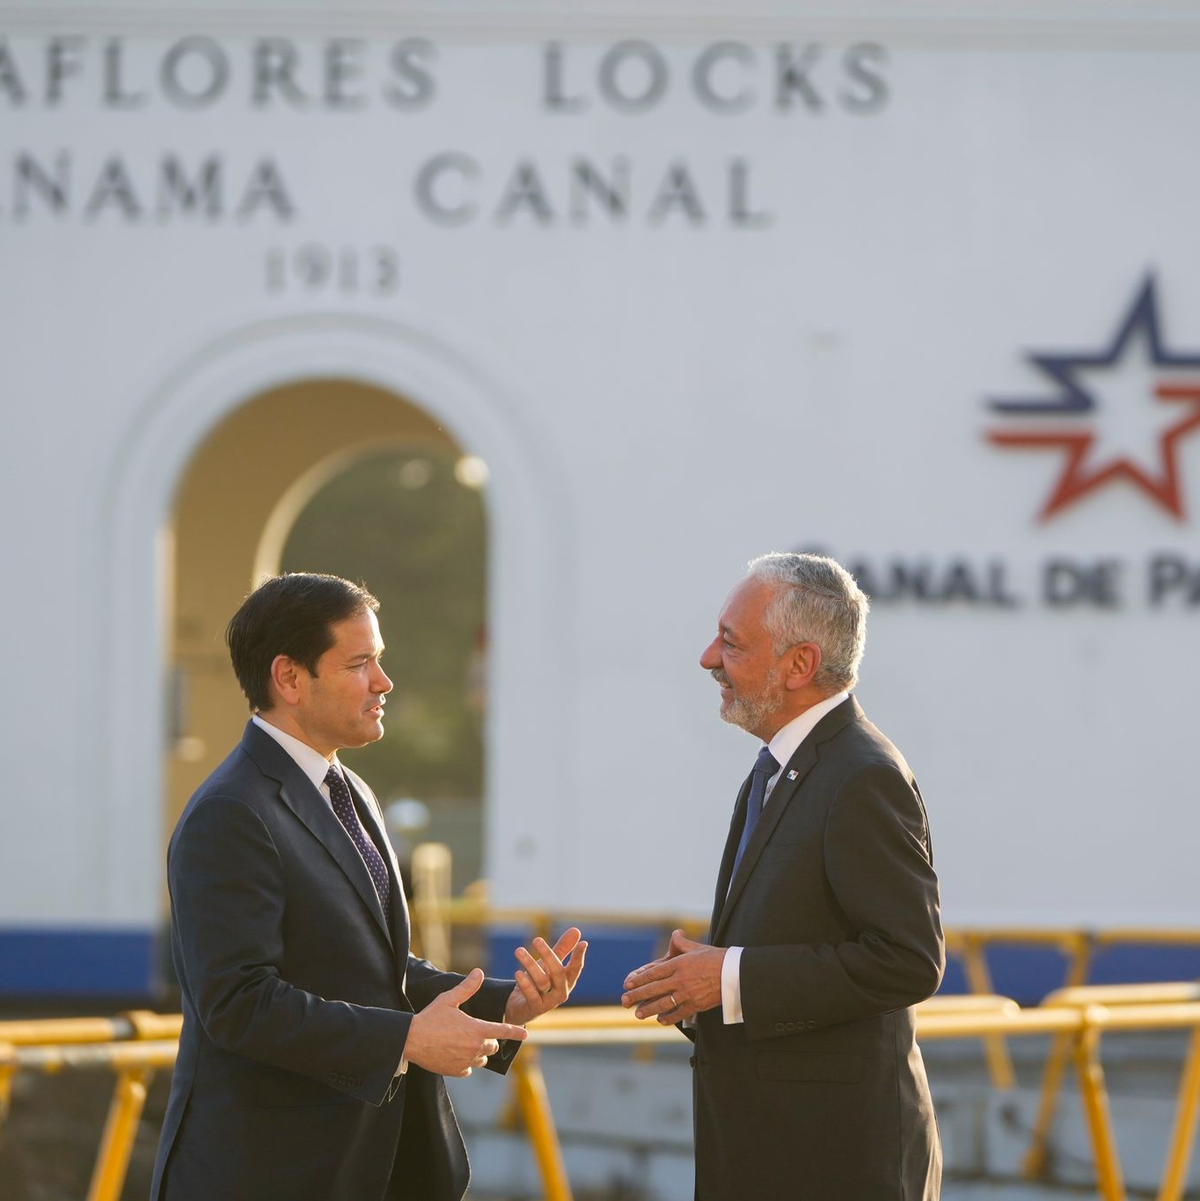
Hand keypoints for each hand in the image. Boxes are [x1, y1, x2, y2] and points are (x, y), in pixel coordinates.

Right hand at [404, 968, 528, 1076]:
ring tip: (465, 1043)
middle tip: (476, 1031)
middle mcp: (475, 1048)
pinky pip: (469, 1069)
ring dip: (478, 1053)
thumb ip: (467, 987)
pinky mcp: (456, 1072)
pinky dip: (466, 1063)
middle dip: (489, 1039)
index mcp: (477, 1030)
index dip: (515, 1032)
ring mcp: (466, 1062)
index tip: (526, 1034)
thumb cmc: (430, 1018)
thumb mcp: (449, 999)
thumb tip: (479, 972)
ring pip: (482, 1059)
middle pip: (493, 1046)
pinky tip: (456, 1054)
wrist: (411, 1041)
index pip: (503, 1031)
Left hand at [504, 928, 587, 1024]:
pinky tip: (518, 972)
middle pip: (558, 972)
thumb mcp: (548, 965)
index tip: (583, 944)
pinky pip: (531, 995)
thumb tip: (576, 930)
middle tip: (536, 939)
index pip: (576, 968)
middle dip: (548, 955)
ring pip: (542, 981)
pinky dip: (525, 983)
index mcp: (567, 981)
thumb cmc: (538, 982)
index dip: (579, 957)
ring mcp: (549, 1002)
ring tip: (518, 950)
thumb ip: (562, 949)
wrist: (521, 1007)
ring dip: (530, 964)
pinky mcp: (535, 1009)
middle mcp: (561, 992)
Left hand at [621, 929, 726, 1023]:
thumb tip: (675, 934)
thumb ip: (683, 943)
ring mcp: (688, 994)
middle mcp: (681, 979)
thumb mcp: (698, 948)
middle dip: (638, 995)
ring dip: (649, 1009)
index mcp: (679, 964)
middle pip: (654, 989)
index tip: (628, 984)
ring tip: (637, 1014)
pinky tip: (660, 1019)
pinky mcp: (697, 1005)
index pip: (654, 973)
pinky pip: (679, 1013)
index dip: (640, 979)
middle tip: (625, 1001)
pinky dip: (668, 1017)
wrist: (735, 973)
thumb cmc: (717, 958)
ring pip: (664, 1003)